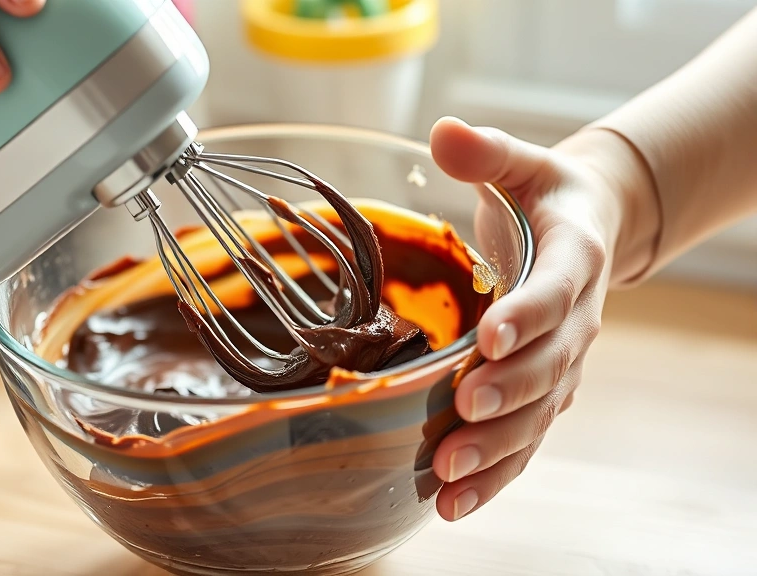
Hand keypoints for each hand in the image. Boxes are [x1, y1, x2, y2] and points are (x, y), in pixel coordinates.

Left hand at [427, 117, 652, 520]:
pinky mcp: (544, 392)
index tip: (491, 338)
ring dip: (496, 449)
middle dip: (507, 394)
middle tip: (463, 413)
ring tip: (448, 478)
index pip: (557, 291)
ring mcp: (562, 364)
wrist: (588, 232)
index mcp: (574, 259)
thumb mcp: (523, 162)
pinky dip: (497, 473)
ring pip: (537, 416)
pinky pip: (526, 439)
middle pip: (549, 367)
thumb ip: (488, 151)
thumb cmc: (544, 196)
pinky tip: (455, 502)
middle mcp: (576, 321)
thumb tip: (443, 132)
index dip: (528, 315)